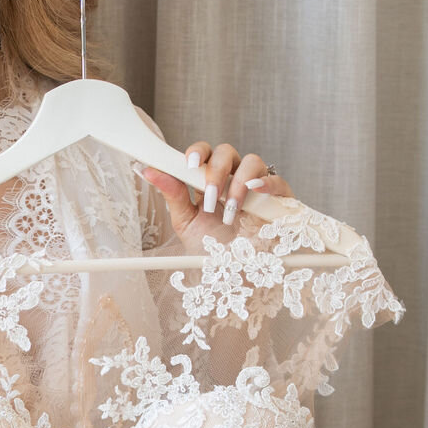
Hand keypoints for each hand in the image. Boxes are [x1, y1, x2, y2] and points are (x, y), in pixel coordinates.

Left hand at [138, 141, 294, 239]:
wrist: (237, 275)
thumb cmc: (213, 248)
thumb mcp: (187, 222)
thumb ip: (172, 194)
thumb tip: (149, 170)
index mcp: (209, 182)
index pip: (205, 154)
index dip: (198, 152)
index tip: (189, 163)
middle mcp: (233, 179)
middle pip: (227, 152)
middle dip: (216, 170)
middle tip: (210, 194)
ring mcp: (257, 187)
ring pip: (252, 161)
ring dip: (238, 182)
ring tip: (231, 209)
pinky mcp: (278, 198)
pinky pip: (277, 180)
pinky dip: (266, 182)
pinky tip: (255, 191)